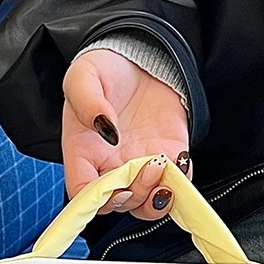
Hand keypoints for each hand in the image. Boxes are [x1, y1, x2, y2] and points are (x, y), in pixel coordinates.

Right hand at [62, 48, 190, 218]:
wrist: (139, 58)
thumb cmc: (104, 69)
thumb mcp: (83, 76)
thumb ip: (87, 102)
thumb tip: (105, 128)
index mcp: (82, 153)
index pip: (82, 193)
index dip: (97, 199)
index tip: (114, 185)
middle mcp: (109, 167)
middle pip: (117, 204)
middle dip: (133, 194)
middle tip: (146, 166)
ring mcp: (139, 166)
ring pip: (145, 205)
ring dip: (156, 198)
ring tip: (162, 166)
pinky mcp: (168, 158)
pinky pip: (176, 186)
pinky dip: (181, 183)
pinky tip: (180, 159)